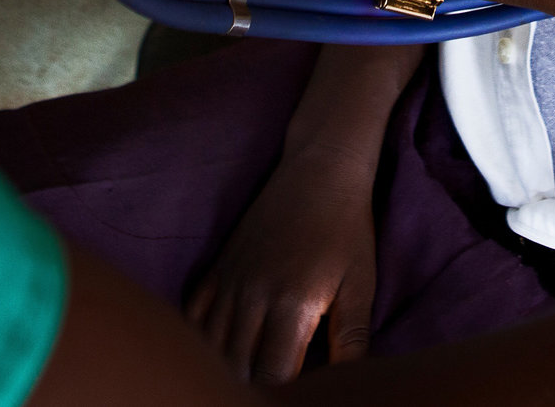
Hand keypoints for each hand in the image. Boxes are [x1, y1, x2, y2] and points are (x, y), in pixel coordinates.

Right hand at [187, 151, 378, 384]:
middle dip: (249, 387)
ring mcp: (230, 280)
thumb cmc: (347, 229)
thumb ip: (352, 339)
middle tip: (262, 390)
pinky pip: (194, 314)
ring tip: (239, 379)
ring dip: (225, 366)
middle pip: (236, 366)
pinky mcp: (219, 267)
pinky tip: (214, 351)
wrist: (320, 169)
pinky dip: (200, 338)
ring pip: (211, 344)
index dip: (279, 395)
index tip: (288, 397)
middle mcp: (253, 296)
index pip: (272, 376)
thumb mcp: (360, 285)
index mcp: (293, 305)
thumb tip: (349, 383)